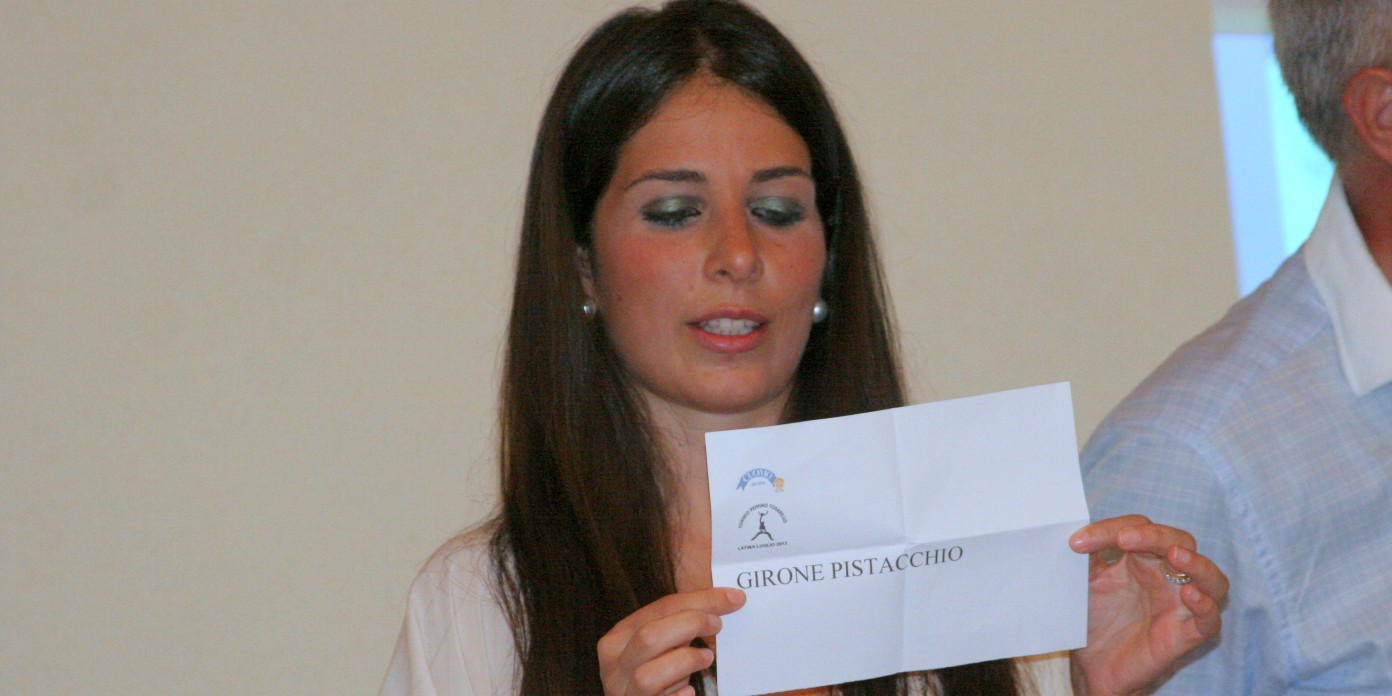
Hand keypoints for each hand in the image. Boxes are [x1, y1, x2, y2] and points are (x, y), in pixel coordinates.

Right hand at [598, 587, 745, 695]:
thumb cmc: (656, 674)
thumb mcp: (661, 644)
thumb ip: (678, 625)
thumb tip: (723, 600)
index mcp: (618, 640)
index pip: (658, 608)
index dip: (699, 600)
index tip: (732, 597)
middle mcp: (614, 668)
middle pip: (649, 636)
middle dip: (690, 624)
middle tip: (718, 624)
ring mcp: (625, 692)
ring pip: (648, 675)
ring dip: (684, 661)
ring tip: (706, 658)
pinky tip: (690, 691)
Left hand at [1067, 515, 1227, 695]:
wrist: (1093, 664)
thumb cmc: (1095, 618)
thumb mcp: (1086, 582)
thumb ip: (1086, 556)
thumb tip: (1076, 533)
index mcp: (1142, 557)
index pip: (1140, 528)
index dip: (1111, 529)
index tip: (1076, 542)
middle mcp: (1167, 576)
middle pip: (1179, 541)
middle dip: (1154, 536)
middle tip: (1122, 538)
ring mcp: (1181, 604)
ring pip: (1211, 578)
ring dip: (1196, 563)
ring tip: (1174, 555)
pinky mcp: (1187, 634)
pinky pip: (1210, 619)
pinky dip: (1205, 604)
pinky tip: (1189, 594)